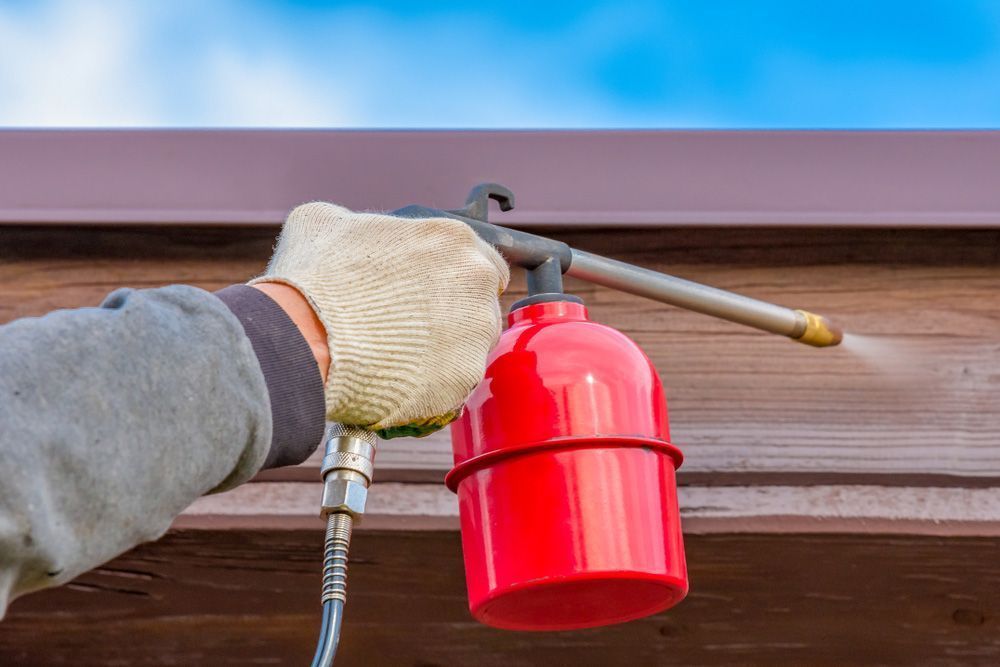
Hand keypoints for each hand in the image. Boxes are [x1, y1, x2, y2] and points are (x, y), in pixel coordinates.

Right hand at [252, 202, 509, 437]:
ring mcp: (475, 332)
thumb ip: (358, 224)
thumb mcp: (324, 223)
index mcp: (452, 238)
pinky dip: (432, 385)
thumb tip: (350, 233)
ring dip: (446, 351)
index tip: (431, 291)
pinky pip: (455, 383)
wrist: (301, 341)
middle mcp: (476, 281)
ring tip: (401, 356)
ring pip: (472, 345)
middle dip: (455, 313)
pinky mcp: (463, 378)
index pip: (480, 256)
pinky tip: (398, 380)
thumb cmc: (311, 279)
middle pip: (481, 302)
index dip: (452, 276)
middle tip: (414, 326)